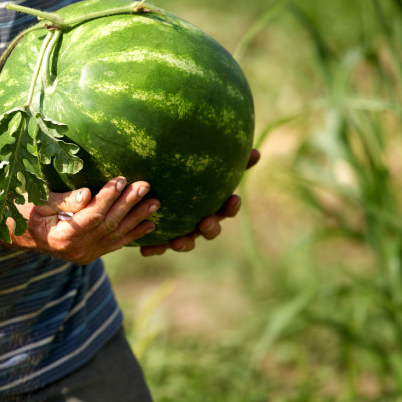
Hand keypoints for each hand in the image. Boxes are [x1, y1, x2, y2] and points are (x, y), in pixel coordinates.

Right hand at [22, 177, 159, 264]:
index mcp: (61, 237)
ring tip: (155, 203)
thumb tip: (87, 194)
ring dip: (137, 219)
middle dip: (128, 204)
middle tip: (145, 186)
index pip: (92, 216)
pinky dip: (132, 234)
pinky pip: (114, 244)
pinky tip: (148, 225)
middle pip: (108, 225)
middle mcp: (76, 251)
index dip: (108, 197)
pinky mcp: (90, 255)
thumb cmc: (23, 210)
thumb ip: (62, 199)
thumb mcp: (36, 201)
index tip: (121, 179)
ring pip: (116, 235)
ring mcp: (84, 255)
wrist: (16, 233)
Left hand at [139, 148, 260, 256]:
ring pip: (188, 242)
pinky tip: (145, 249)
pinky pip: (160, 246)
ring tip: (176, 242)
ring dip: (184, 244)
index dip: (232, 207)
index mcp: (214, 206)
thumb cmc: (190, 176)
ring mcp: (184, 232)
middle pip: (211, 230)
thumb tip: (257, 151)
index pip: (228, 209)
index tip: (233, 199)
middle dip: (210, 228)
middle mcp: (201, 222)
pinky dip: (155, 249)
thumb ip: (228, 159)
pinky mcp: (164, 239)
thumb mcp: (206, 166)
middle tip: (205, 222)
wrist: (160, 192)